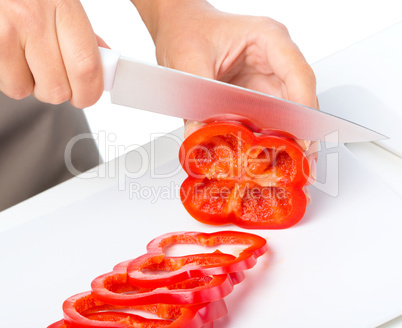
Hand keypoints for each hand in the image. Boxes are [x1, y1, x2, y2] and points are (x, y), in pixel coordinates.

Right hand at [0, 0, 105, 107]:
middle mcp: (33, 18)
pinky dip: (13, 80)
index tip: (88, 95)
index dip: (90, 92)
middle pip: (59, 88)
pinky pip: (10, 86)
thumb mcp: (62, 4)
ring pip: (30, 91)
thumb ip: (82, 37)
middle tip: (58, 77)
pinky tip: (14, 58)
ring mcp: (5, 31)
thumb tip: (104, 70)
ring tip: (30, 60)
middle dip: (61, 92)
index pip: (86, 66)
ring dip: (34, 85)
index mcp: (63, 6)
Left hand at [133, 0, 317, 189]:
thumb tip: (199, 138)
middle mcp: (274, 60)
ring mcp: (267, 79)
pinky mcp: (257, 95)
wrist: (179, 27)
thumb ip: (196, 103)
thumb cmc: (188, 30)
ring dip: (287, 140)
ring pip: (288, 113)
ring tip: (287, 164)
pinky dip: (268, 138)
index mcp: (268, 39)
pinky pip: (269, 119)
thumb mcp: (188, 62)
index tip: (302, 140)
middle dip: (301, 134)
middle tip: (299, 163)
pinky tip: (265, 155)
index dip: (304, 111)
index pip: (299, 76)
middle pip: (300, 100)